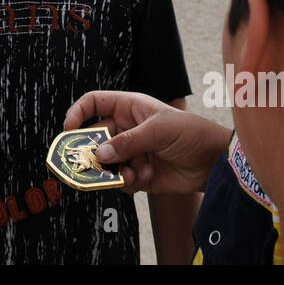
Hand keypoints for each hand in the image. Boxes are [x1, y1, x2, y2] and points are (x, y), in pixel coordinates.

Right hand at [63, 90, 226, 194]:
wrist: (214, 162)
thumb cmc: (190, 133)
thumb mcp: (158, 130)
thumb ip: (128, 142)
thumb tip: (101, 154)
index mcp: (129, 108)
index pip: (95, 103)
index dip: (78, 113)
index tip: (69, 129)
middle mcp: (127, 129)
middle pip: (96, 138)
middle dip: (94, 151)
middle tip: (89, 162)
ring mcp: (132, 152)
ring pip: (107, 163)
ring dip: (115, 169)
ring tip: (131, 173)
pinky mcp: (139, 174)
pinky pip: (121, 179)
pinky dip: (130, 181)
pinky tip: (146, 177)